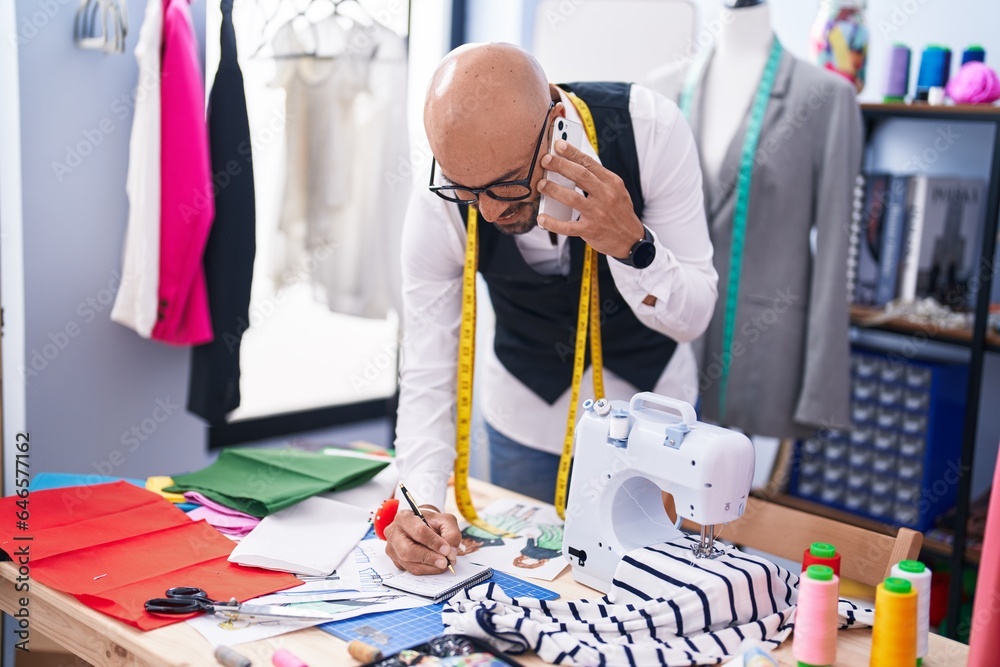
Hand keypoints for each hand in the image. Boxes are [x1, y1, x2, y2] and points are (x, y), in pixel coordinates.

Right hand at [383, 506, 460, 574]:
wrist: (421, 526)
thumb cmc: (432, 522)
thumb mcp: (445, 520)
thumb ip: (451, 533)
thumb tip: (451, 553)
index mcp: (404, 518)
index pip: (419, 532)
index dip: (434, 542)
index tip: (447, 550)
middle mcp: (394, 533)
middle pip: (408, 550)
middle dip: (429, 558)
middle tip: (445, 562)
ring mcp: (392, 548)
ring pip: (409, 563)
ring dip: (429, 567)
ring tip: (443, 564)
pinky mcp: (395, 561)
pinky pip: (410, 570)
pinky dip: (425, 570)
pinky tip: (435, 566)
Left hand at [536, 139, 645, 258]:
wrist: (631, 239)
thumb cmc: (619, 211)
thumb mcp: (616, 190)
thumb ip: (597, 179)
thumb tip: (571, 165)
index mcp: (612, 182)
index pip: (589, 163)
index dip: (572, 153)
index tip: (558, 144)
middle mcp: (606, 196)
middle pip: (580, 176)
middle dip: (560, 166)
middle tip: (545, 160)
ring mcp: (598, 213)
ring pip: (572, 198)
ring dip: (554, 190)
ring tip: (541, 185)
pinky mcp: (590, 230)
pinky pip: (568, 226)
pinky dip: (553, 223)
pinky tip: (542, 219)